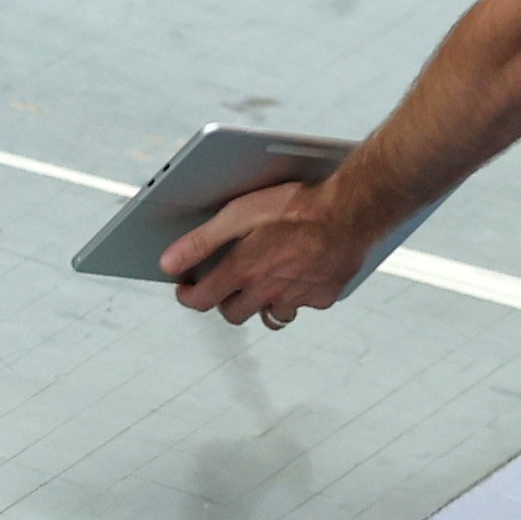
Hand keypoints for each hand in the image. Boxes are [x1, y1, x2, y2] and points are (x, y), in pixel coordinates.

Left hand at [163, 178, 366, 328]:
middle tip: (223, 282)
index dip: (187, 295)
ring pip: (269, 313)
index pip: (202, 300)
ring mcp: (297, 297)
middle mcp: (268, 291)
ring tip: (260, 277)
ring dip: (259, 300)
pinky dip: (294, 294)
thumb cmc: (295, 205)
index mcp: (244, 271)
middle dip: (222, 301)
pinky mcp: (323, 297)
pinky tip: (296, 270)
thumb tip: (168, 263)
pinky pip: (301, 304)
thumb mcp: (238, 213)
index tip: (185, 288)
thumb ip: (201, 241)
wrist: (352, 210)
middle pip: (233, 314)